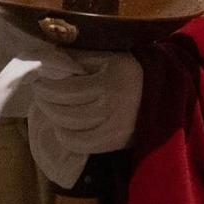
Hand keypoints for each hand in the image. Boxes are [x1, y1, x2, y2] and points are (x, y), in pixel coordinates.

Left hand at [27, 51, 143, 187]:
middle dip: (46, 104)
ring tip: (50, 110)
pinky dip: (68, 138)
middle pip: (65, 113)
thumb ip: (81, 60)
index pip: (66, 90)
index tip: (38, 83)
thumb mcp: (109, 58)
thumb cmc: (131, 71)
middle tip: (40, 96)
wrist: (165, 93)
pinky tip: (64, 128)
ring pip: (71, 132)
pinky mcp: (116, 143)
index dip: (46, 88)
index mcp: (108, 82)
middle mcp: (111, 108)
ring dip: (54, 121)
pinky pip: (83, 145)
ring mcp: (114, 129)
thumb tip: (49, 62)